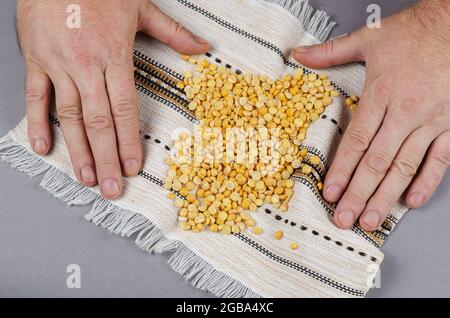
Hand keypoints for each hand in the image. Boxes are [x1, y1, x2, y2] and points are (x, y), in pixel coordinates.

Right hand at [16, 0, 208, 198]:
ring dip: (78, 150)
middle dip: (106, 158)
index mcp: (114, 56)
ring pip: (68, 116)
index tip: (133, 167)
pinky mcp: (36, 61)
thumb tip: (204, 47)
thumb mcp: (141, 7)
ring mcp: (58, 65)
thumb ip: (173, 33)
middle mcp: (86, 66)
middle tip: (111, 188)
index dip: (129, 141)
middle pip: (98, 121)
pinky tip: (44, 147)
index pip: (124, 109)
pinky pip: (36, 97)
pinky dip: (38, 123)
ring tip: (86, 177)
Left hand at [292, 0, 449, 230]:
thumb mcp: (368, 38)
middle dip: (359, 193)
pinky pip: (441, 159)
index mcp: (381, 93)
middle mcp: (405, 112)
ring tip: (371, 220)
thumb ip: (331, 52)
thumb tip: (297, 54)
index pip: (357, 141)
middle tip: (344, 218)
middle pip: (377, 161)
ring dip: (386, 196)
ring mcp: (431, 121)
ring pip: (405, 166)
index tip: (331, 192)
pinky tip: (412, 201)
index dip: (342, 169)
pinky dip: (427, 181)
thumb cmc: (412, 33)